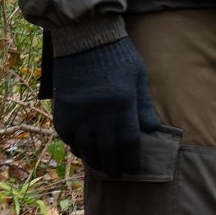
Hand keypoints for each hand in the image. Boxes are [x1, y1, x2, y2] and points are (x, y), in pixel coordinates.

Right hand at [52, 37, 161, 176]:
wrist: (85, 40)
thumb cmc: (118, 56)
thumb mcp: (138, 77)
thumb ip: (144, 105)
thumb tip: (153, 129)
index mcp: (122, 105)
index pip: (129, 142)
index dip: (132, 158)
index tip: (135, 168)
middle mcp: (99, 114)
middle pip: (107, 149)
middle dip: (115, 165)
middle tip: (120, 174)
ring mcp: (78, 115)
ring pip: (86, 147)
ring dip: (95, 160)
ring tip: (103, 167)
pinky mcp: (62, 112)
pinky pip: (69, 138)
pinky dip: (78, 147)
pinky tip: (85, 151)